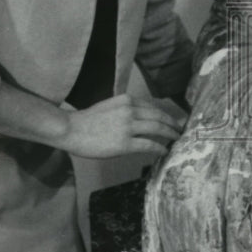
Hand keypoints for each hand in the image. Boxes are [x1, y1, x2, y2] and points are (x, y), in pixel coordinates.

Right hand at [58, 93, 184, 159]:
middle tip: (181, 129)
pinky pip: (149, 145)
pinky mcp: (125, 143)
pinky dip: (159, 148)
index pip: (152, 107)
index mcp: (127, 100)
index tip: (172, 120)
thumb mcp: (110, 106)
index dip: (165, 114)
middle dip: (172, 123)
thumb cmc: (87, 121)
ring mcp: (128, 126)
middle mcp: (130, 110)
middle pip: (159, 116)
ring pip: (157, 129)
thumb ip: (126, 109)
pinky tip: (164, 151)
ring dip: (170, 134)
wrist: (71, 129)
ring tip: (177, 139)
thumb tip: (142, 119)